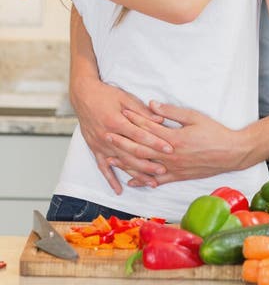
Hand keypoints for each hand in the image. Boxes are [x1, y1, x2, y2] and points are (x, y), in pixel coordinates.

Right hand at [70, 76, 167, 193]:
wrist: (83, 95)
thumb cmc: (106, 94)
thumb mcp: (125, 98)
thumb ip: (142, 111)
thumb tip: (161, 119)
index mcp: (117, 121)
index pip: (140, 135)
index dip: (155, 142)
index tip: (169, 149)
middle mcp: (108, 136)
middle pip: (131, 153)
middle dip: (149, 163)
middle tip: (164, 170)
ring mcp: (100, 144)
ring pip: (121, 163)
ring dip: (136, 174)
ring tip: (151, 182)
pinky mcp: (94, 148)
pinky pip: (103, 167)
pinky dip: (111, 179)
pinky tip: (119, 189)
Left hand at [109, 102, 245, 186]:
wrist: (230, 153)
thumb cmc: (214, 132)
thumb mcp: (194, 117)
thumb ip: (171, 112)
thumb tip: (151, 104)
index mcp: (174, 138)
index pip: (148, 128)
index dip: (133, 120)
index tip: (120, 113)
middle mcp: (170, 155)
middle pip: (141, 148)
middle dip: (122, 141)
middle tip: (106, 135)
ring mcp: (173, 168)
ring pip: (145, 166)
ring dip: (127, 162)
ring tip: (111, 158)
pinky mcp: (178, 176)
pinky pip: (156, 180)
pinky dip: (142, 180)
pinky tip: (131, 180)